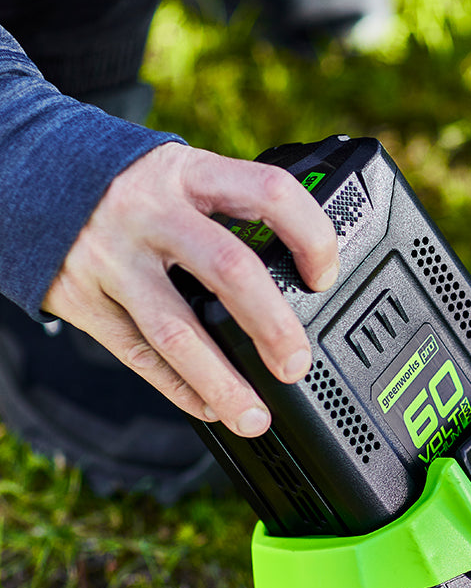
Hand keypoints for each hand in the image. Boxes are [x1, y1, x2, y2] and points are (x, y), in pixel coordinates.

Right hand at [42, 142, 338, 436]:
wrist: (22, 170)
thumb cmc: (127, 185)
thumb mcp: (181, 174)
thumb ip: (230, 211)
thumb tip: (300, 275)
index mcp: (190, 174)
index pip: (270, 192)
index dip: (311, 236)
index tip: (323, 277)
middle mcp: (152, 213)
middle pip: (229, 269)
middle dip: (272, 325)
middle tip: (296, 364)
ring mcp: (114, 259)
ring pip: (176, 330)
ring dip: (222, 381)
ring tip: (253, 416)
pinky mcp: (83, 300)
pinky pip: (138, 356)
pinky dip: (179, 388)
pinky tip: (209, 408)